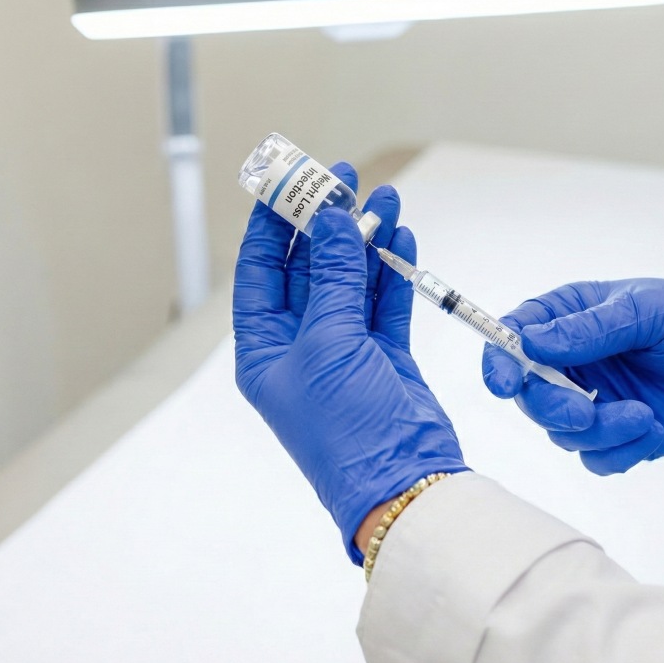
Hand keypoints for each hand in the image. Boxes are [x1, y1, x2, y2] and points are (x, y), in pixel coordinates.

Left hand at [234, 164, 466, 563]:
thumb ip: (335, 279)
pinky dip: (394, 272)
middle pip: (310, 270)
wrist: (403, 481)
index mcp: (264, 350)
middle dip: (327, 225)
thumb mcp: (330, 346)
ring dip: (368, 242)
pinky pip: (386, 303)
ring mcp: (346, 351)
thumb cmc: (347, 430)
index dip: (271, 225)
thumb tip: (332, 221)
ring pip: (354, 282)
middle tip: (344, 181)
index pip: (260, 272)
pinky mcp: (386, 356)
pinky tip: (402, 239)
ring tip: (385, 201)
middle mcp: (301, 346)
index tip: (286, 182)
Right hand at [482, 279, 663, 474]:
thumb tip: (531, 342)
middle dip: (551, 407)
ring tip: (642, 416)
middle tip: (584, 410)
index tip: (502, 382)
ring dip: (596, 431)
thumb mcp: (650, 310)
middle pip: (528, 393)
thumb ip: (590, 328)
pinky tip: (653, 428)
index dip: (498, 359)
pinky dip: (621, 450)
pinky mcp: (621, 435)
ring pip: (561, 432)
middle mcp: (577, 361)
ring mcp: (597, 400)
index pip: (515, 335)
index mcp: (574, 317)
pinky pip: (596, 458)